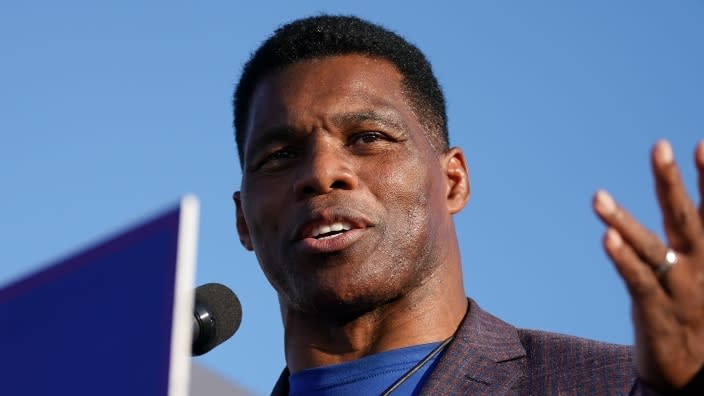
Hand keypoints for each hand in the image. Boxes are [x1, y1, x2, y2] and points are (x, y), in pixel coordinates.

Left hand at [593, 140, 703, 391]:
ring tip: (596, 198)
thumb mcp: (702, 276)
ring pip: (652, 249)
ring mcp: (679, 292)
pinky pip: (637, 283)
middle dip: (672, 182)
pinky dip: (623, 260)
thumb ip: (694, 240)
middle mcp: (700, 268)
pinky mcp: (657, 314)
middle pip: (686, 219)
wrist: (696, 378)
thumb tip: (675, 214)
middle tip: (659, 146)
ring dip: (624, 221)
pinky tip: (606, 239)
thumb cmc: (700, 319)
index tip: (701, 143)